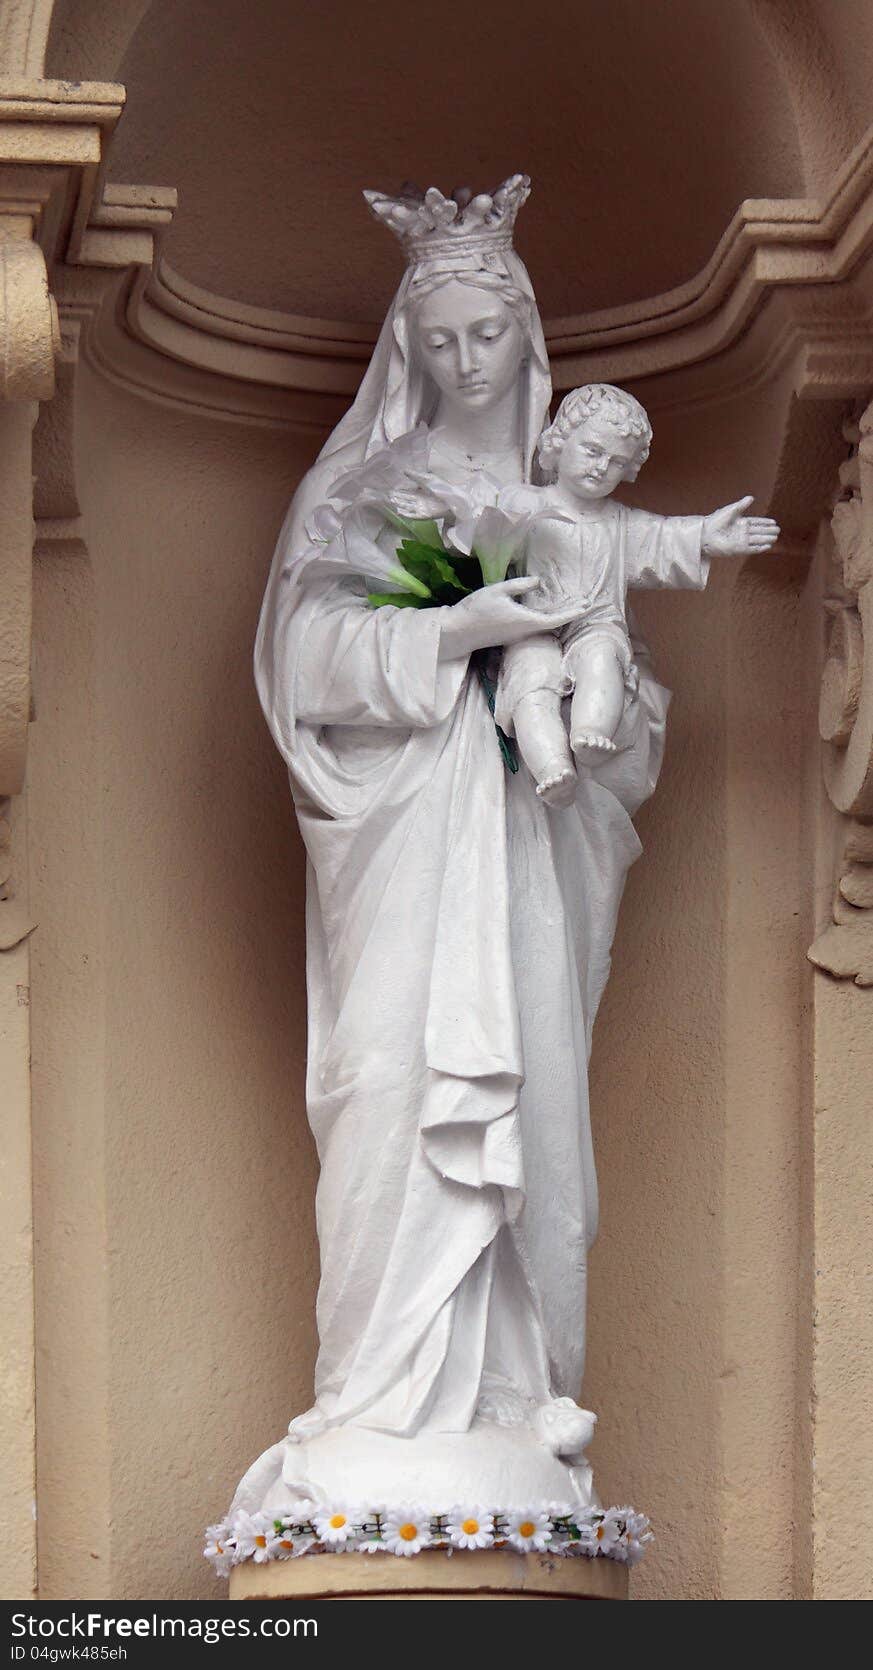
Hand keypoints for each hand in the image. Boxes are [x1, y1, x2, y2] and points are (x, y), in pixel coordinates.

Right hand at [438, 576, 581, 660]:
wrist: (458, 632)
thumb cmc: (477, 609)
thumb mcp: (498, 590)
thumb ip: (520, 585)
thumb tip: (539, 582)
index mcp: (526, 621)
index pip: (556, 618)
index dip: (573, 612)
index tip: (586, 605)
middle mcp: (525, 632)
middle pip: (555, 623)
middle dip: (571, 612)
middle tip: (586, 602)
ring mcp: (519, 636)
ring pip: (545, 626)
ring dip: (560, 615)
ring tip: (573, 604)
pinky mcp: (511, 636)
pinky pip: (536, 626)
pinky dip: (548, 618)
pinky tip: (550, 610)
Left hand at [702, 496, 779, 556]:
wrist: (706, 534)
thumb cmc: (715, 521)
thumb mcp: (731, 510)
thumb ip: (742, 505)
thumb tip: (751, 497)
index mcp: (740, 522)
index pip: (756, 522)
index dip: (764, 522)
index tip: (773, 522)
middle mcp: (741, 532)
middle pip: (758, 531)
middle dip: (768, 531)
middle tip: (778, 530)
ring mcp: (740, 541)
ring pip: (757, 540)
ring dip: (766, 539)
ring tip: (776, 537)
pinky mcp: (739, 549)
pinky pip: (752, 549)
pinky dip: (760, 548)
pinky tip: (768, 546)